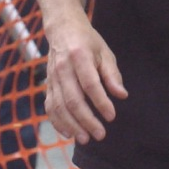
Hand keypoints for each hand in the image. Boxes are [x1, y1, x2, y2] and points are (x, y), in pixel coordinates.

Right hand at [42, 17, 127, 144]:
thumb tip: (121, 95)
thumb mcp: (104, 51)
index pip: (90, 84)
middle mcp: (63, 68)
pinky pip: (50, 108)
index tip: (112, 116)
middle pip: (73, 99)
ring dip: (72, 125)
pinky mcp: (47, 85)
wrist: (62, 29)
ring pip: (60, 107)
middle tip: (100, 134)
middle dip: (87, 120)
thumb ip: (112, 74)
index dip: (101, 102)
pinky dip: (58, 122)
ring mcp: (52, 78)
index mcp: (79, 56)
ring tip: (85, 139)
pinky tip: (69, 133)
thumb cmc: (88, 41)